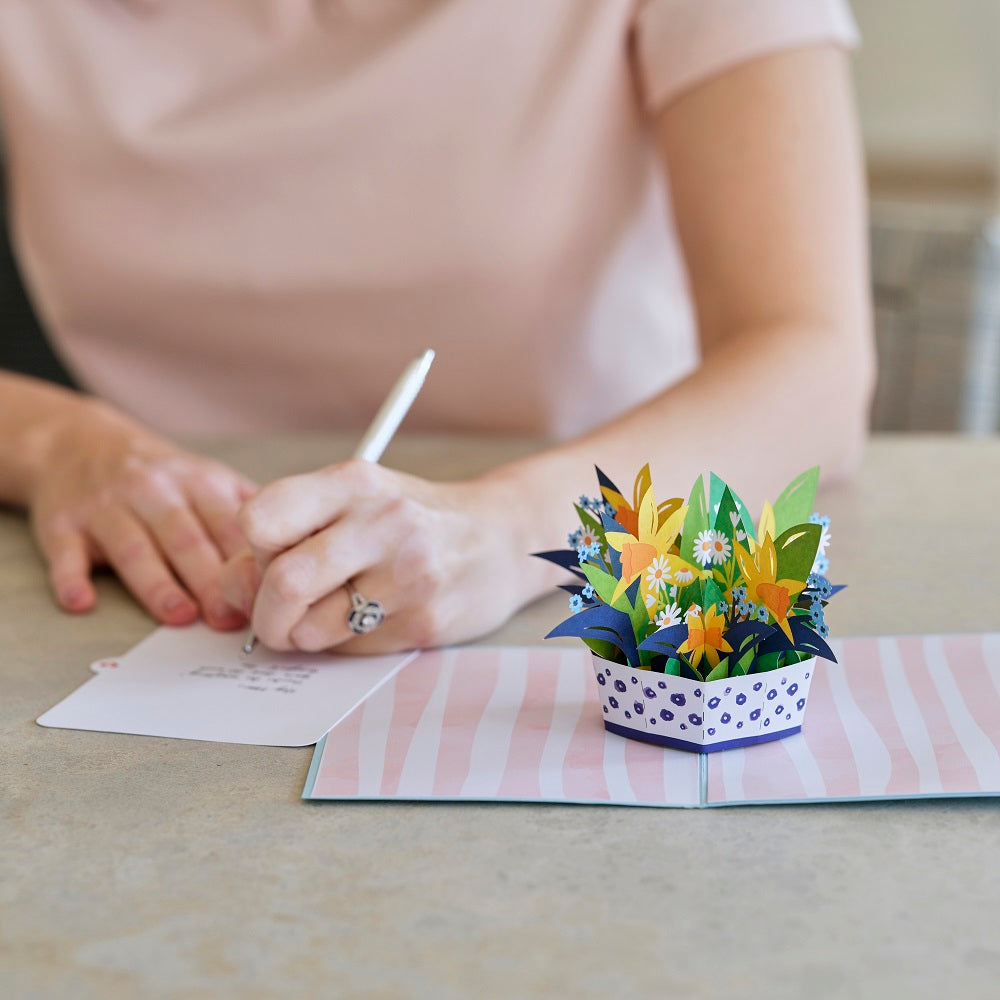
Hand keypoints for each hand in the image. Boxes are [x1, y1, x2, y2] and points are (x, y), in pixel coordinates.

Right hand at [29, 400, 255, 627]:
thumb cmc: (161, 477)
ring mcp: (106, 507)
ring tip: (180, 615)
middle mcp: (153, 491)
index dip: (248, 561)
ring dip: (156, 583)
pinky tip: (82, 602)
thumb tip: (297, 554)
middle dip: (210, 579)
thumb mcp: (208, 478)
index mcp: (198, 482)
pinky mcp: (61, 523)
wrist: (78, 442)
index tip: (268, 596)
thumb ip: (247, 514)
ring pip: (133, 547)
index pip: (229, 523)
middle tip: (230, 618)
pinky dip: (71, 577)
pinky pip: (66, 552)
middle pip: (185, 538)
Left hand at [221, 459, 544, 652]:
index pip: (261, 517)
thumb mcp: (352, 505)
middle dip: (266, 614)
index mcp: (354, 482)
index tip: (270, 556)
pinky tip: (374, 618)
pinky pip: (351, 651)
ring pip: (312, 629)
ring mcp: (410, 574)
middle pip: (284, 582)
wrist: (503, 539)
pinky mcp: (425, 621)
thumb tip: (233, 590)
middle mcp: (383, 522)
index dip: (253, 548)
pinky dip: (344, 645)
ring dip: (304, 634)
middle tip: (276, 618)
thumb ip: (287, 536)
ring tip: (331, 615)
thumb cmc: (413, 522)